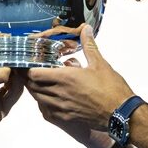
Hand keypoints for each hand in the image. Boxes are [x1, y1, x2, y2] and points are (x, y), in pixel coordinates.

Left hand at [25, 25, 131, 147]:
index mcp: (65, 78)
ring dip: (36, 90)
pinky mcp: (66, 117)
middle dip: (30, 78)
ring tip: (42, 82)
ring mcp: (62, 107)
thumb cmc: (111, 89)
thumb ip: (89, 45)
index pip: (34, 74)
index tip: (28, 63)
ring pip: (38, 99)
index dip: (27, 68)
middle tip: (32, 71)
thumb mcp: (100, 63)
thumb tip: (85, 29)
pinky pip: (47, 110)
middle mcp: (60, 93)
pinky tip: (52, 97)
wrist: (120, 113)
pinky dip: (45, 102)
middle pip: (32, 87)